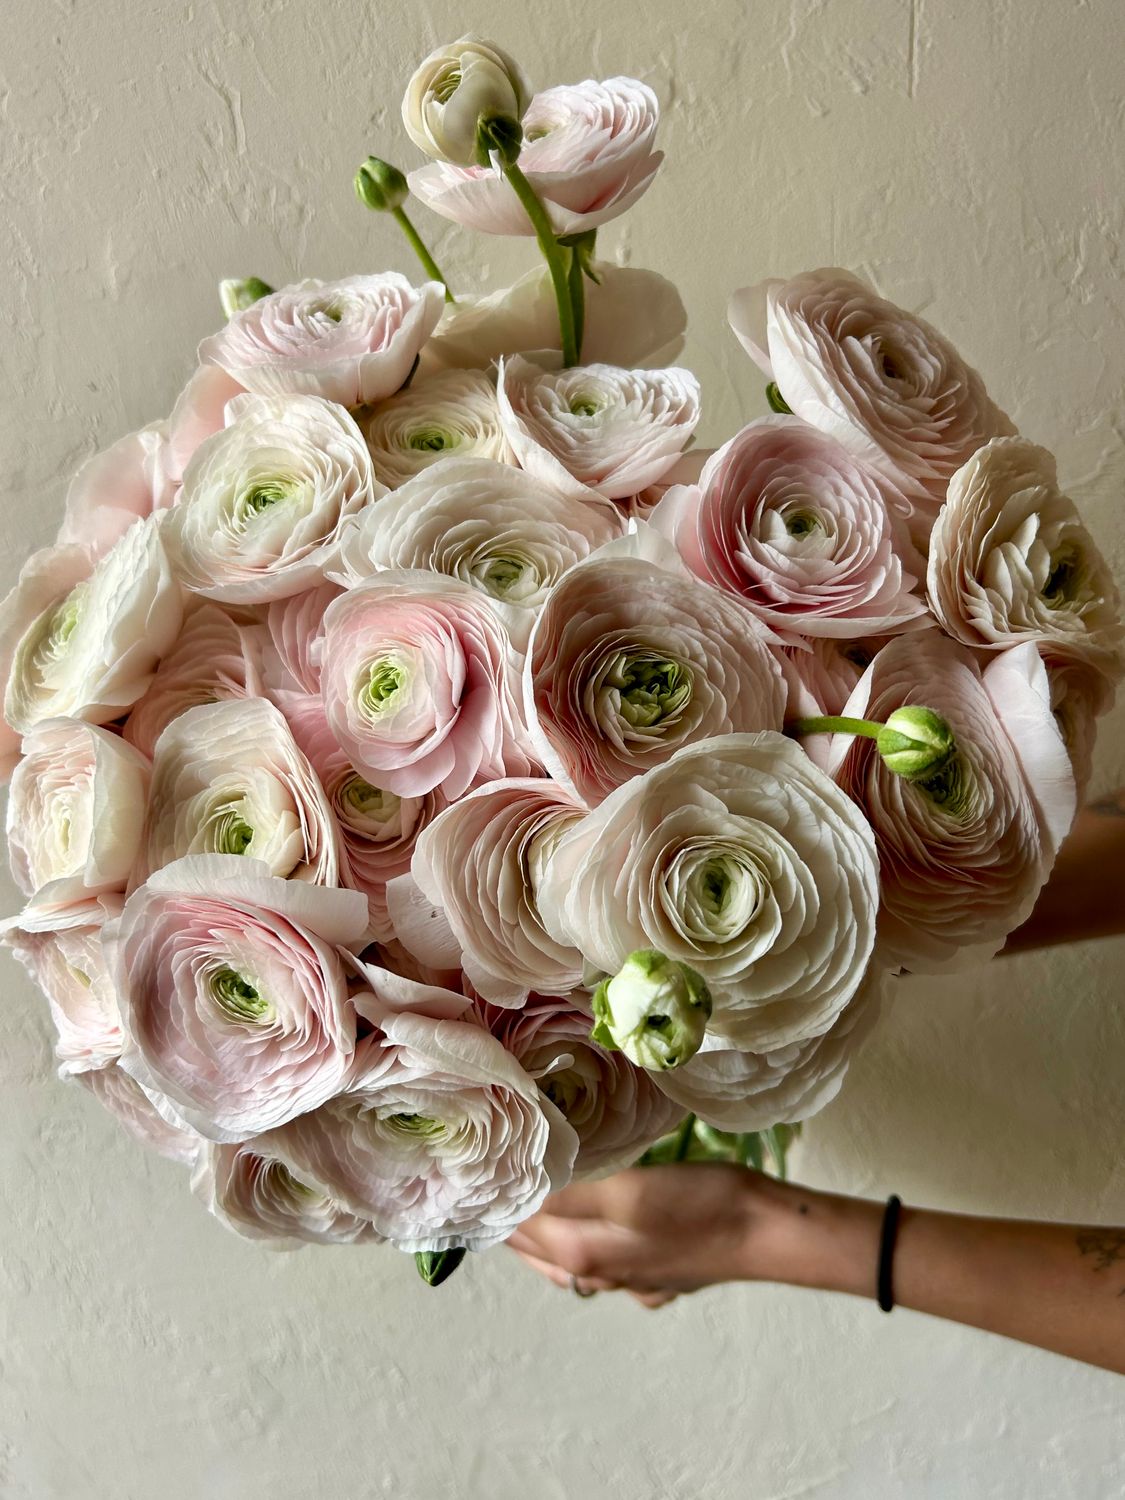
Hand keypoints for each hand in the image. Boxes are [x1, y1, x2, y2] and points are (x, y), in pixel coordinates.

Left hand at [506, 1162, 788, 1307]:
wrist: (767, 1232)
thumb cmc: (700, 1204)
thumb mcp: (628, 1189)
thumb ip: (569, 1194)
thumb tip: (517, 1193)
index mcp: (581, 1251)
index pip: (516, 1226)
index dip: (492, 1199)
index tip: (467, 1171)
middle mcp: (598, 1273)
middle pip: (535, 1246)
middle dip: (508, 1217)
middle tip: (484, 1181)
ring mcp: (630, 1279)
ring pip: (565, 1260)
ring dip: (539, 1236)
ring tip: (519, 1209)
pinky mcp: (656, 1273)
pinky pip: (601, 1264)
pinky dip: (578, 1247)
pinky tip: (587, 1233)